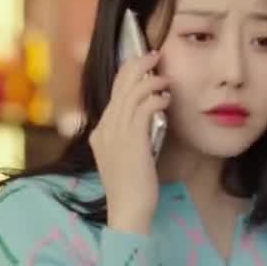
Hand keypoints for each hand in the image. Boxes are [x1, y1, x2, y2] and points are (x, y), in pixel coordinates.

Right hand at [90, 50, 169, 234]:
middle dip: (137, 65)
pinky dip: (156, 98)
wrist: (128, 210)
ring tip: (165, 77)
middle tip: (154, 55)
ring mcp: (116, 132)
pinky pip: (144, 106)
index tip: (144, 67)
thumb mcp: (123, 158)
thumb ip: (127, 137)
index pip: (112, 94)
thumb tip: (145, 119)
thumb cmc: (130, 189)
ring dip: (151, 80)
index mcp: (100, 132)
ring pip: (132, 92)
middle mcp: (105, 128)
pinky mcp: (132, 138)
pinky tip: (166, 99)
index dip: (128, 75)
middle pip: (119, 85)